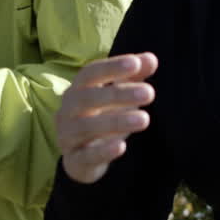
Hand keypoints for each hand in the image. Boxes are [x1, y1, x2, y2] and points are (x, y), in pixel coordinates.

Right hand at [57, 53, 157, 183]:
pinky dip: (103, 151)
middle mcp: (67, 111)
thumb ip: (132, 78)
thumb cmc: (100, 119)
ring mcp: (68, 136)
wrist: (82, 159)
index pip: (90, 73)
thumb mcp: (116, 98)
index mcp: (77, 90)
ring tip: (144, 119)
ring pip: (86, 127)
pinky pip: (86, 156)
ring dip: (116, 122)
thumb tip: (151, 59)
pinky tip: (122, 146)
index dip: (111, 67)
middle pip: (87, 98)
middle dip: (117, 94)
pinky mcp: (74, 160)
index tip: (136, 63)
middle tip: (149, 93)